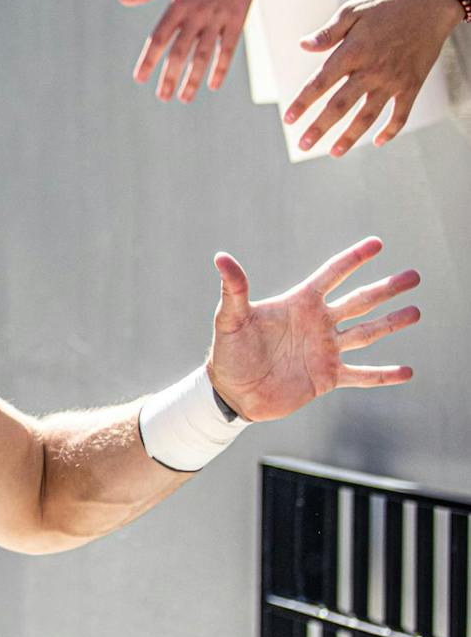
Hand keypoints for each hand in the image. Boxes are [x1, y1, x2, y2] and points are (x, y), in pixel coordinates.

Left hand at [119, 0, 260, 101]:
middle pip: (180, 52)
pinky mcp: (237, 18)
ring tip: (184, 98)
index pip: (159, 38)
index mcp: (178, 3)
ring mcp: (218, 17)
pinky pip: (228, 49)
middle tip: (162, 97)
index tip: (139, 78)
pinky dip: (221, 68)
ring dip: (193, 79)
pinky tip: (213, 85)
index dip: (149, 60)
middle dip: (169, 77)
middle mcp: (197, 13)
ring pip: (203, 55)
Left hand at [207, 237, 418, 421]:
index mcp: (299, 304)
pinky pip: (362, 375)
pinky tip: (407, 372)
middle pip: (360, 301)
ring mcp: (325, 350)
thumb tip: (221, 258)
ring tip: (416, 312)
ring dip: (392, 323)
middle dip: (387, 288)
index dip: (353, 259)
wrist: (232, 392)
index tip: (377, 244)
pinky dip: (384, 375)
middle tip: (414, 276)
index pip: (332, 275)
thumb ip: (234, 289)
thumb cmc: (228, 352)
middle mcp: (318, 324)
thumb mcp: (231, 320)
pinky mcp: (327, 377)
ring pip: (367, 332)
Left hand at [285, 0, 462, 155]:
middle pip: (340, 106)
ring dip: (350, 137)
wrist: (431, 4)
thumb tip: (303, 45)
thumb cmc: (387, 5)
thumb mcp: (353, 11)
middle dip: (319, 128)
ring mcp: (392, 80)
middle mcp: (371, 71)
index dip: (302, 102)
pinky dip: (391, 129)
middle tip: (303, 145)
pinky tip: (378, 142)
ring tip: (334, 153)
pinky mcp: (412, 85)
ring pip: (367, 116)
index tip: (288, 119)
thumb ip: (328, 33)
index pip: (320, 83)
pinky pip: (401, 113)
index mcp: (352, 53)